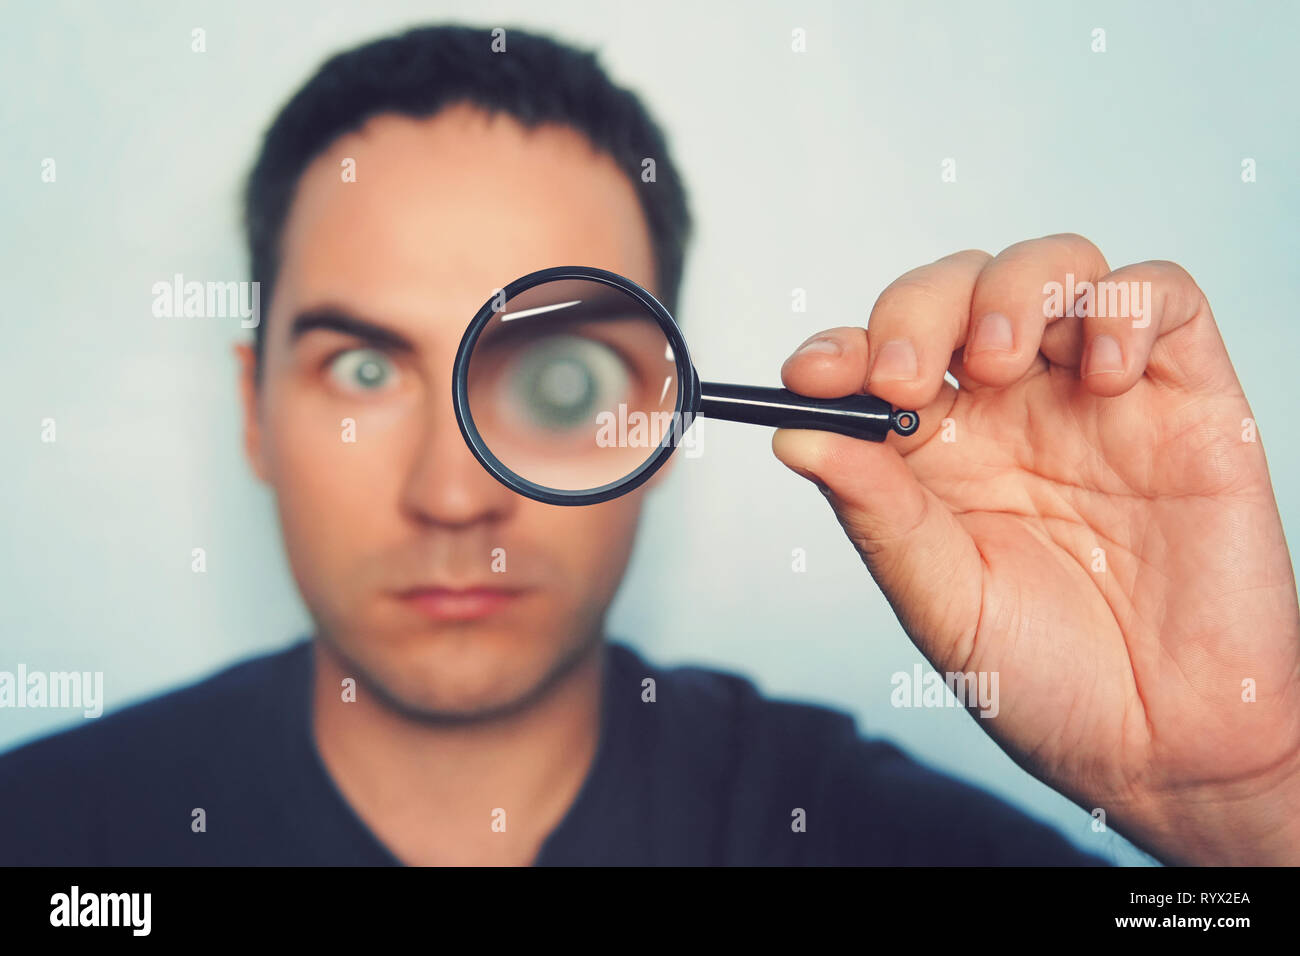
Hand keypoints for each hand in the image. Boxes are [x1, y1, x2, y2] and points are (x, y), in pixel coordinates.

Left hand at [773, 234, 1299, 863]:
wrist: (1170, 744)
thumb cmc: (1047, 681)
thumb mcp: (941, 600)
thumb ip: (876, 511)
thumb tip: (791, 433)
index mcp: (938, 454)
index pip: (877, 359)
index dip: (839, 350)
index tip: (810, 375)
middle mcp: (1012, 410)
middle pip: (955, 291)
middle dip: (917, 310)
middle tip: (905, 377)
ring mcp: (1097, 395)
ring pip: (1053, 268)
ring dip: (1013, 288)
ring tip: (1001, 360)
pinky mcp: (1186, 396)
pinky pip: (1160, 295)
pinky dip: (1125, 305)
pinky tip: (1102, 373)